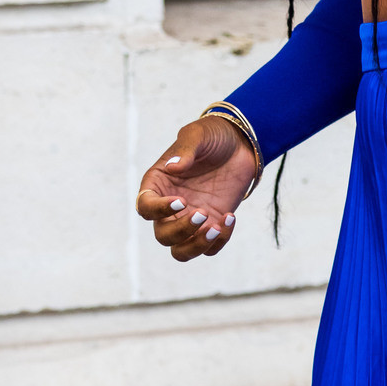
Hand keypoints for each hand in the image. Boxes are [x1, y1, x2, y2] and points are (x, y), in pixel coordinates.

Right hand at [136, 116, 257, 261]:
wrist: (241, 144)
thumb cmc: (214, 136)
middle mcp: (170, 207)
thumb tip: (172, 166)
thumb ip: (186, 149)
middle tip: (202, 214)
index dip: (158, 210)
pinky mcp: (212, 226)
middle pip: (163, 235)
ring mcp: (190, 219)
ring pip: (181, 251)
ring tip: (215, 227)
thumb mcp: (199, 135)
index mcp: (159, 184)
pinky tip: (230, 217)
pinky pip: (210, 248)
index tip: (180, 201)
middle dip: (181, 230)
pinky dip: (219, 240)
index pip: (145, 206)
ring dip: (195, 246)